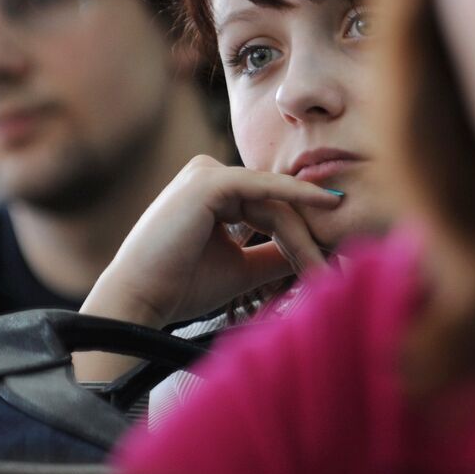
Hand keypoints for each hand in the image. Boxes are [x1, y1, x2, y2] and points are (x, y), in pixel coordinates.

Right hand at [82, 154, 342, 329]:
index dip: (302, 240)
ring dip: (303, 236)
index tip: (330, 266)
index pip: (272, 211)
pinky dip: (297, 196)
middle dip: (308, 240)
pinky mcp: (209, 180)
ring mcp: (207, 173)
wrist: (140, 300)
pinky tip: (329, 204)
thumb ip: (275, 254)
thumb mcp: (243, 268)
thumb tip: (318, 250)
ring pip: (274, 202)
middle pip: (277, 205)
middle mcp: (210, 176)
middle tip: (334, 272)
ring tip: (324, 270)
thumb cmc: (182, 286)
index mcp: (216, 194)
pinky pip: (264, 187)